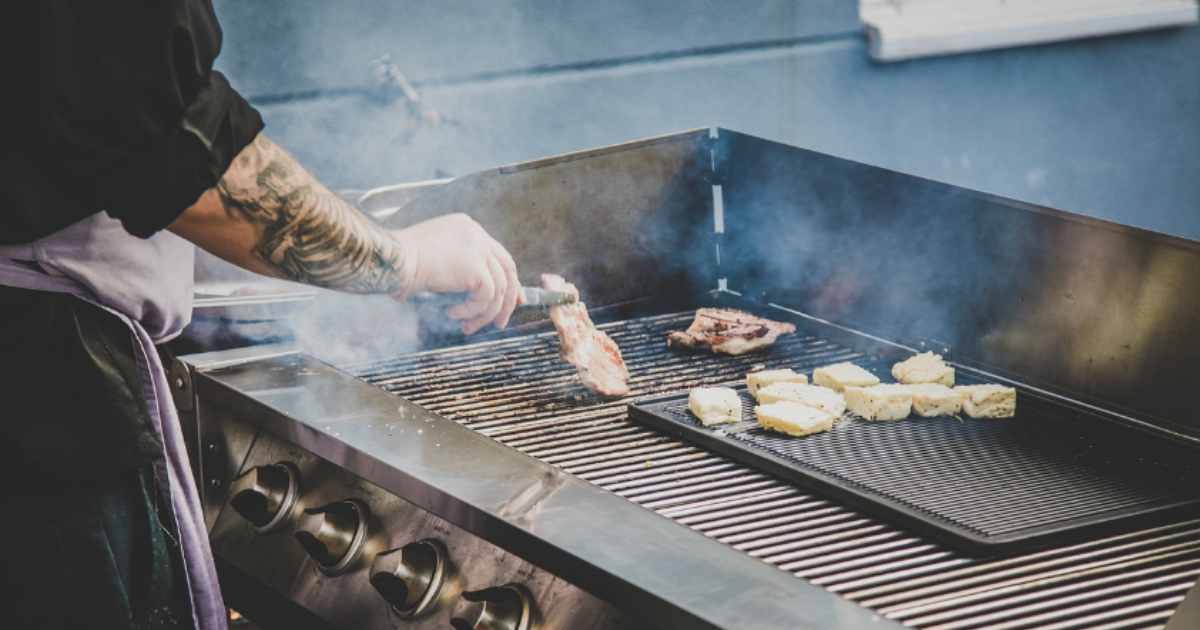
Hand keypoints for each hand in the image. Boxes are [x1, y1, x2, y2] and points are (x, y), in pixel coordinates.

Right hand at [390, 214, 519, 334]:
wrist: (392, 259)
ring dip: (485, 313)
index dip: (507, 278)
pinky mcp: (475, 267)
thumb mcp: (433, 257)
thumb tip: (464, 296)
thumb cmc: (400, 261)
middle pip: (507, 268)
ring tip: (467, 327)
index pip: (497, 254)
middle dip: (510, 297)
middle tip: (501, 321)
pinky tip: (452, 313)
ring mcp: (478, 249)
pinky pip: (485, 298)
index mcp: (466, 228)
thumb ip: (454, 268)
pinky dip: (471, 311)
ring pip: (498, 288)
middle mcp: (476, 234)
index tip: (513, 297)